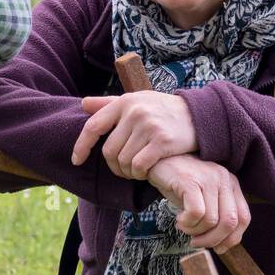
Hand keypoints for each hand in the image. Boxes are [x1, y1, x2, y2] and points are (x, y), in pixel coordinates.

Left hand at [71, 90, 197, 178]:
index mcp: (124, 102)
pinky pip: (139, 166)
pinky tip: (147, 172)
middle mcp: (134, 112)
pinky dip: (140, 174)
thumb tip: (83, 104)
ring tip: (137, 169)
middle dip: (114, 166)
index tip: (76, 161)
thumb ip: (109, 103)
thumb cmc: (162, 110)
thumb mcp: (136, 100)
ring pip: (124, 161)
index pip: (93, 126)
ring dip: (128, 172)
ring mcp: (148, 126)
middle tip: (124, 169)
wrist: (198, 115)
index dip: (81, 146)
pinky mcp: (162, 141)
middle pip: (109, 151)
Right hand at [148, 154, 250, 254]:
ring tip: (183, 226)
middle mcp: (223, 179)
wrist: (157, 161)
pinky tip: (179, 219)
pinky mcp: (190, 181)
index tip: (218, 247)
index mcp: (231, 184)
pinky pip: (196, 213)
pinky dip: (187, 223)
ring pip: (211, 220)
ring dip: (195, 231)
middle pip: (230, 222)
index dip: (232, 238)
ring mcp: (208, 178)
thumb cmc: (180, 183)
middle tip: (196, 242)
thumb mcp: (204, 199)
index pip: (244, 218)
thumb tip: (221, 245)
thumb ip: (216, 215)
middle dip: (213, 240)